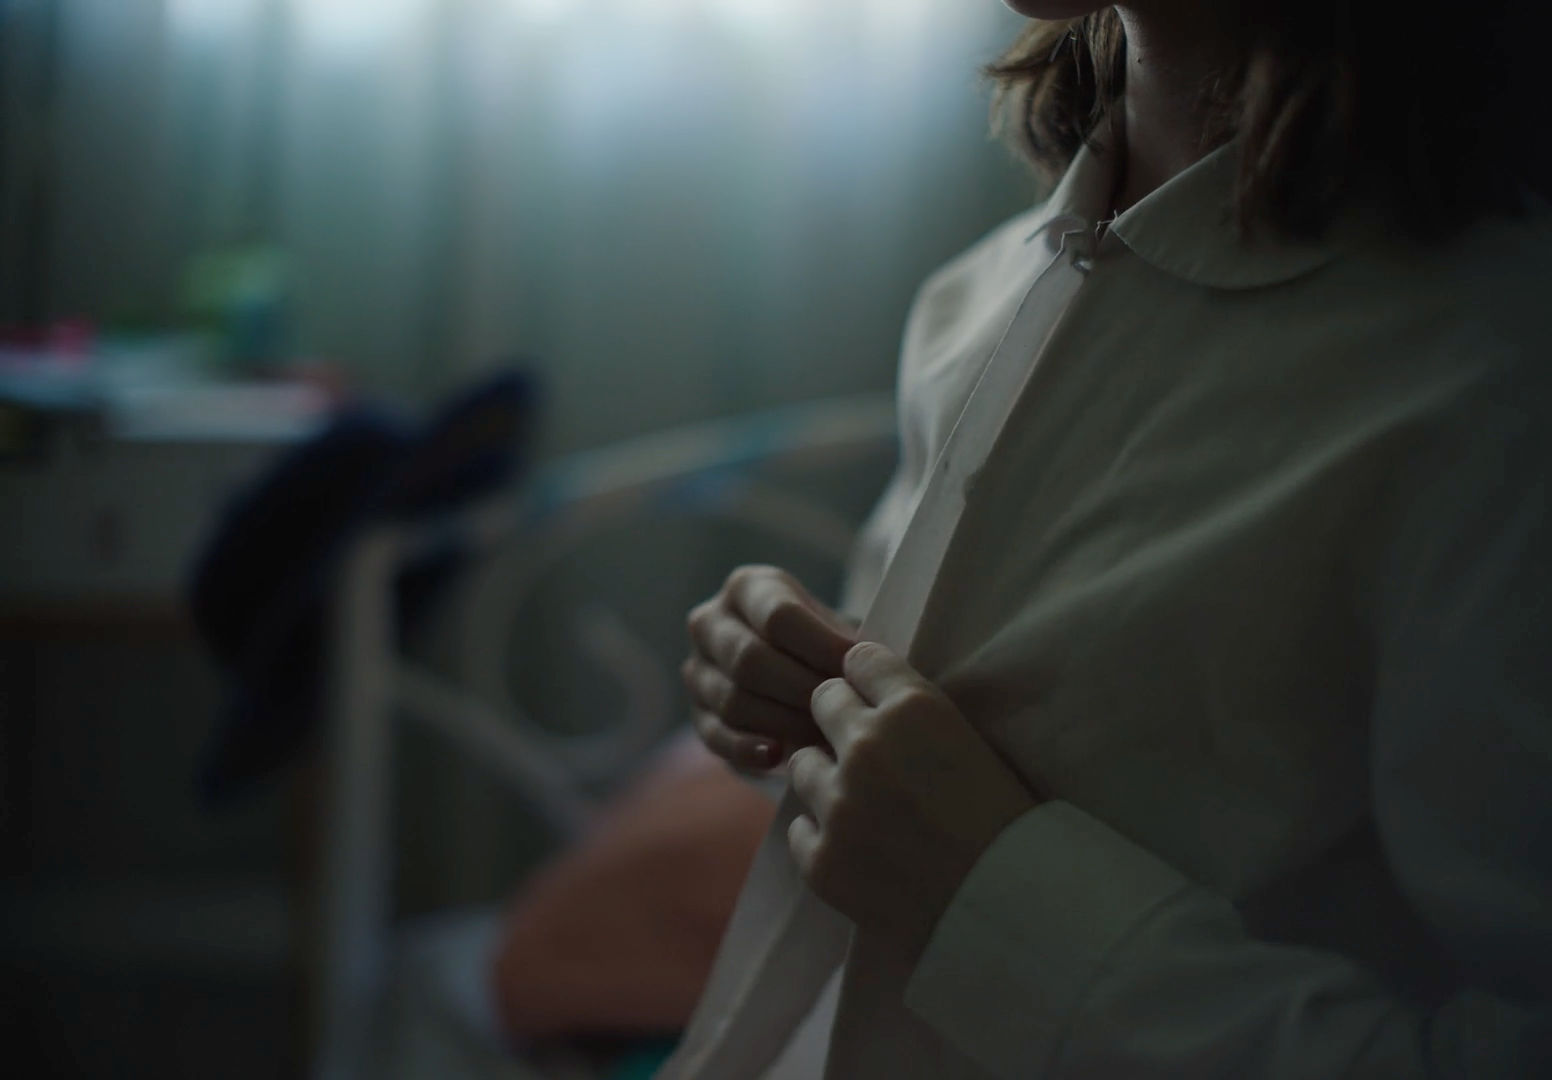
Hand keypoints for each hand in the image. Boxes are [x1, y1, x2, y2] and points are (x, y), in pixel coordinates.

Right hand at [683, 565, 858, 771]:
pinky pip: (716, 736)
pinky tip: (778, 756)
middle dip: (801, 688)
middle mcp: (711, 622)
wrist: (797, 667)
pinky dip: (748, 749)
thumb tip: (865, 667)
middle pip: (749, 659)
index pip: (778, 616)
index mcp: (747, 588)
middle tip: (842, 710)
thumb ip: (846, 642)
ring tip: (825, 734)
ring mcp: (697, 670)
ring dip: (782, 722)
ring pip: (733, 701)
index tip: (858, 669)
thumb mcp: (834, 627)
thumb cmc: (824, 644)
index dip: (821, 645)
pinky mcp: (698, 714)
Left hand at [788, 642, 1038, 963]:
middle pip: (822, 701)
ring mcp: (838, 805)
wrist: (1013, 911)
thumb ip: (913, 711)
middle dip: (840, 720)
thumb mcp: (970, 742)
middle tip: (869, 754)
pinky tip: (860, 852)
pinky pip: (799, 828)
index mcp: (914, 708)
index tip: (878, 701)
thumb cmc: (1006, 825)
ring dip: (826, 779)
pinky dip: (822, 837)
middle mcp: (867, 746)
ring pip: (802, 764)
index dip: (869, 682)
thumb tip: (865, 691)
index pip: (859, 660)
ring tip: (866, 808)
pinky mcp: (820, 860)